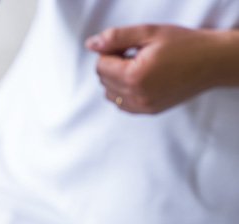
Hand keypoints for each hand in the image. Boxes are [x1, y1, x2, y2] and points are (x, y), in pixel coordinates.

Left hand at [86, 25, 223, 113]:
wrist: (212, 62)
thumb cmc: (184, 44)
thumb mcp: (149, 33)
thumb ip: (116, 37)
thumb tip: (91, 44)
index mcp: (135, 76)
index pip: (100, 66)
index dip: (111, 52)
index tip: (128, 47)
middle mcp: (137, 96)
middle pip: (103, 80)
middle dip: (113, 65)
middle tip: (135, 55)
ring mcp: (143, 107)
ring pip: (110, 94)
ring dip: (117, 80)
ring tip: (140, 67)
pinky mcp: (149, 111)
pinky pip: (122, 104)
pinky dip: (124, 92)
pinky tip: (142, 80)